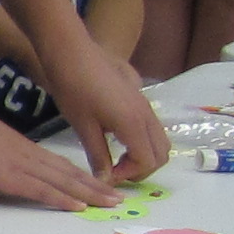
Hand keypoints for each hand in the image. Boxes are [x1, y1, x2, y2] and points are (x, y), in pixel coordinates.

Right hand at [0, 100, 121, 210]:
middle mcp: (32, 158)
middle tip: (120, 199)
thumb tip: (10, 168)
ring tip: (111, 203)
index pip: (64, 166)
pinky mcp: (11, 177)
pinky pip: (41, 190)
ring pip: (64, 182)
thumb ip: (7, 156)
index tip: (105, 186)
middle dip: (97, 188)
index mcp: (29, 150)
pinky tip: (77, 206)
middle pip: (71, 175)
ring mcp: (23, 167)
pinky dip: (62, 199)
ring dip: (90, 194)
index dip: (87, 178)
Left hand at [35, 33, 168, 181]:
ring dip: (144, 155)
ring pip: (160, 140)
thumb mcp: (83, 127)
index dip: (128, 175)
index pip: (147, 162)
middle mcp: (147, 115)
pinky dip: (142, 142)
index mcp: (134, 124)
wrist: (72, 53)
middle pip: (161, 154)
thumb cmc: (73, 89)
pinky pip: (152, 128)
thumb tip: (105, 180)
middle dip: (141, 168)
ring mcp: (146, 106)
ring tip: (115, 158)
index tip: (105, 175)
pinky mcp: (140, 99)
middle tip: (114, 172)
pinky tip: (116, 140)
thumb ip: (99, 155)